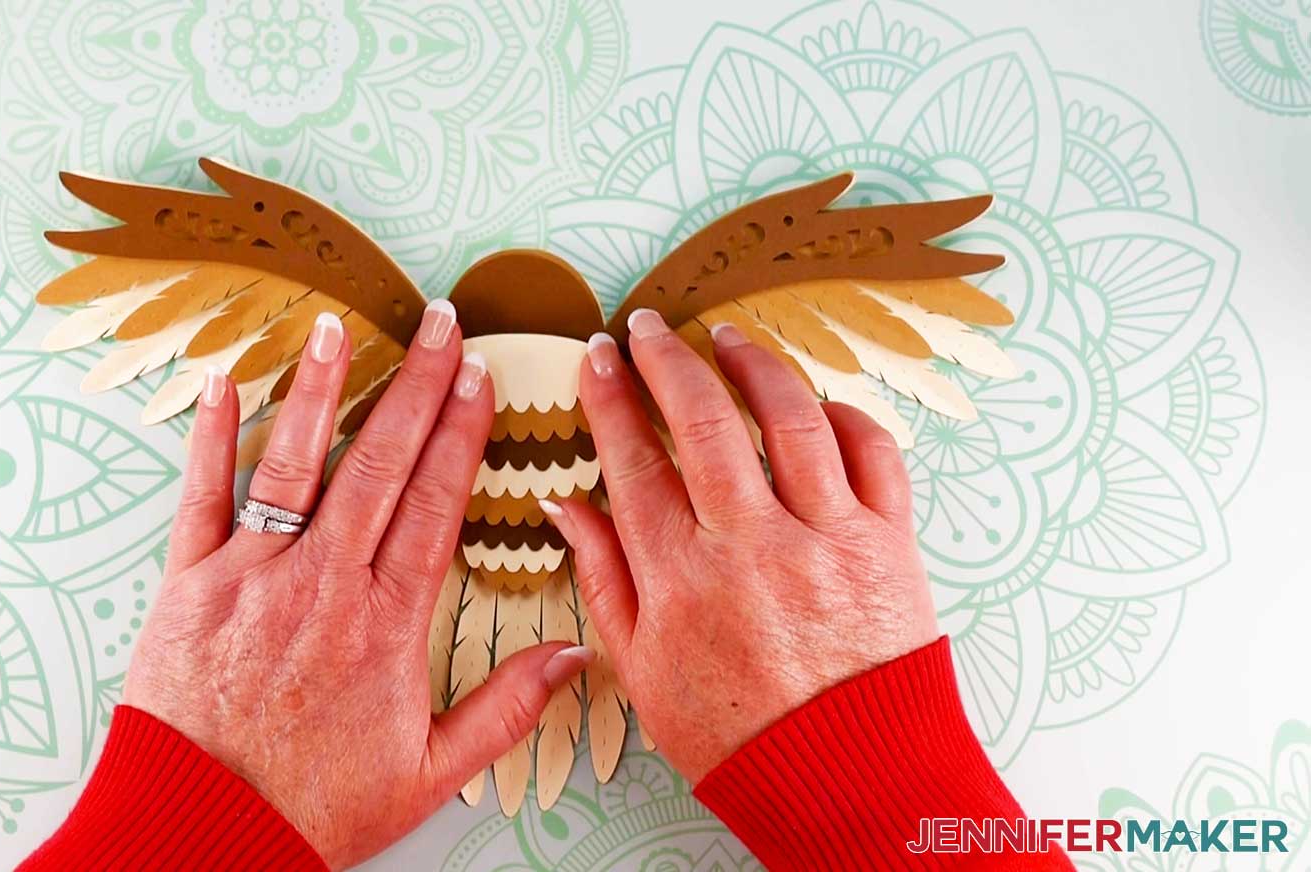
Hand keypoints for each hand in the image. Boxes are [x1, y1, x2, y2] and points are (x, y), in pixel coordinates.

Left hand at [124, 302, 589, 868]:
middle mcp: (324, 581)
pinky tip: (223, 385)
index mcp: (387, 621)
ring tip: (341, 328)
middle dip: (416, 387)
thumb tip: (575, 658)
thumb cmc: (312, 807)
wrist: (202, 833)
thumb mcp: (428, 774)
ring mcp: (254, 574)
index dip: (461, 434)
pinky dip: (211, 439)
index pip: (434, 503)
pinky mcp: (190, 584)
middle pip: (380, 464)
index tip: (480, 378)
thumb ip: (506, 710)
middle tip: (440, 324)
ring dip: (322, 390)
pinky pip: (201, 497)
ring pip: (296, 464)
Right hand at [542, 309, 938, 783]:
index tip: (598, 358)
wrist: (848, 784)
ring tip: (728, 338)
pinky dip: (845, 416)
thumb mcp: (642, 670)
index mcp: (682, 577)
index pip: (634, 460)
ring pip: (790, 418)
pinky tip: (816, 405)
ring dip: (753, 365)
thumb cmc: (737, 735)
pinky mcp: (889, 544)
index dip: (611, 398)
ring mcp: (828, 538)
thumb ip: (603, 578)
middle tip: (648, 328)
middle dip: (668, 359)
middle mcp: (753, 544)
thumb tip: (565, 506)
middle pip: (703, 420)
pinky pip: (874, 454)